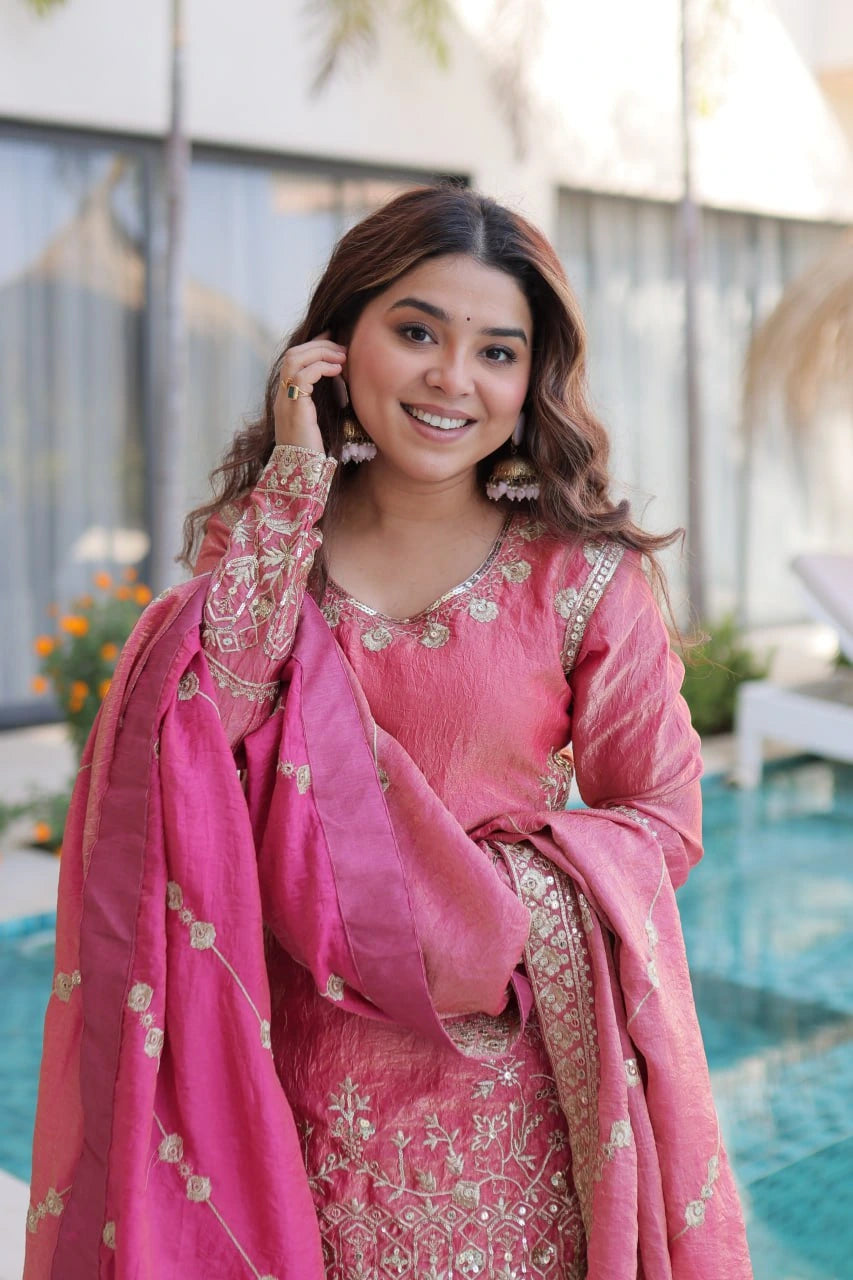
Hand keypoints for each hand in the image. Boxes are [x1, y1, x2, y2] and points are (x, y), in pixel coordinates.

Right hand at [274, 332, 346, 451]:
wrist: (301, 475)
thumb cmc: (313, 453)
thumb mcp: (319, 423)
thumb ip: (323, 404)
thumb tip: (340, 386)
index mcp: (286, 399)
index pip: (293, 361)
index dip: (312, 346)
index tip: (332, 340)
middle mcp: (282, 397)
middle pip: (292, 355)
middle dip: (318, 345)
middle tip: (342, 347)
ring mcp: (285, 402)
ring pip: (294, 360)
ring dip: (320, 353)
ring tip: (341, 356)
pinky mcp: (294, 408)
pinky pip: (302, 376)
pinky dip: (321, 367)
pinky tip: (337, 370)